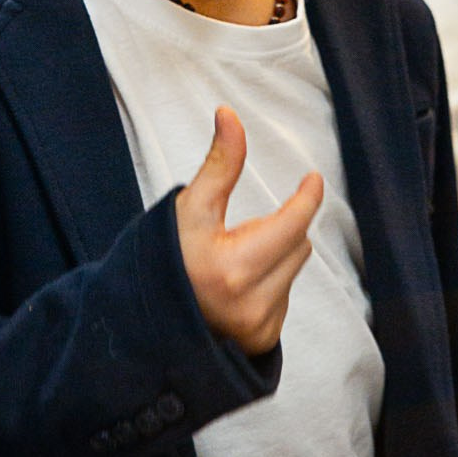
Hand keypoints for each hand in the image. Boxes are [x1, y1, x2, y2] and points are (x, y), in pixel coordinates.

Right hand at [176, 106, 323, 355]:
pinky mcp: (262, 341)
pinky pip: (285, 297)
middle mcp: (252, 305)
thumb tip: (229, 114)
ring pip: (293, 270)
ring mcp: (259, 327)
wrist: (145, 322)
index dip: (307, 197)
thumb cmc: (165, 257)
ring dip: (276, 255)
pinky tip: (236, 286)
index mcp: (234, 269)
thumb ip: (220, 164)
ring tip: (233, 262)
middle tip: (243, 230)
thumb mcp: (189, 208)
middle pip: (298, 245)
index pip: (294, 225)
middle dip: (280, 227)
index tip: (312, 179)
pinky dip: (270, 283)